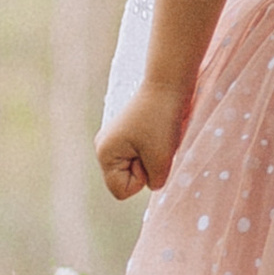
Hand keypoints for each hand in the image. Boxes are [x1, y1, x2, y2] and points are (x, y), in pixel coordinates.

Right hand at [96, 78, 189, 201]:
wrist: (169, 83)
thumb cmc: (162, 120)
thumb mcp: (161, 159)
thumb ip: (154, 181)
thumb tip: (152, 182)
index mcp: (104, 153)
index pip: (121, 191)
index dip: (141, 179)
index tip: (149, 154)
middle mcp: (104, 147)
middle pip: (127, 179)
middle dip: (146, 168)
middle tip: (155, 143)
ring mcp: (115, 139)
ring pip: (138, 167)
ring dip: (153, 158)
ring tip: (159, 136)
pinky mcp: (128, 133)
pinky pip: (143, 155)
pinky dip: (155, 148)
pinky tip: (159, 131)